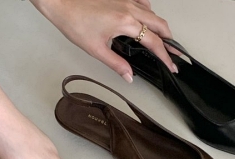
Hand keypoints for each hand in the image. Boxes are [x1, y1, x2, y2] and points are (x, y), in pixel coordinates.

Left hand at [30, 0, 177, 81]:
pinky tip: (145, 19)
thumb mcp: (96, 49)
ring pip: (152, 12)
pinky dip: (148, 12)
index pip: (153, 42)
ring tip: (162, 39)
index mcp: (126, 23)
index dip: (165, 56)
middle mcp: (130, 8)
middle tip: (174, 53)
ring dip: (160, 27)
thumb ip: (116, 64)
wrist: (61, 2)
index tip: (172, 65)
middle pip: (159, 24)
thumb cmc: (75, 23)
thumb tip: (129, 76)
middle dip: (169, 40)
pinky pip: (142, 2)